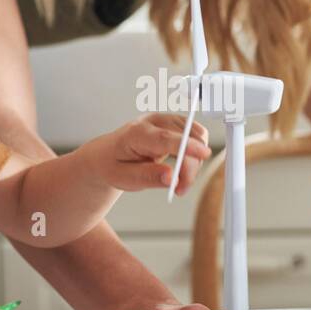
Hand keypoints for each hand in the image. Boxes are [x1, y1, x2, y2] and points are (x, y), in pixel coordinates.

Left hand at [89, 114, 210, 194]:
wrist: (106, 155)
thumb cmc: (113, 165)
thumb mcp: (124, 178)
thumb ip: (148, 177)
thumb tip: (171, 178)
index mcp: (136, 133)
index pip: (165, 138)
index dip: (186, 146)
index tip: (204, 154)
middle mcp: (152, 121)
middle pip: (185, 138)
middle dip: (190, 166)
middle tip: (180, 190)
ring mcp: (164, 120)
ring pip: (195, 135)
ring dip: (193, 161)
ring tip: (179, 182)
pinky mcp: (173, 124)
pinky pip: (194, 136)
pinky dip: (194, 154)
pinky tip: (181, 169)